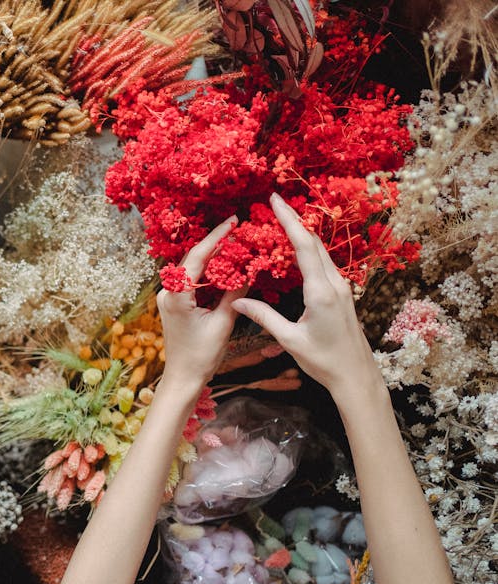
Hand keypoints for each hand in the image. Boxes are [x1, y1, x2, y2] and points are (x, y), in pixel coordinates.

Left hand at [157, 216, 244, 390]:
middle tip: (239, 230)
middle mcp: (167, 292)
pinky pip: (191, 281)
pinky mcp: (173, 304)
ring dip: (213, 257)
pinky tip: (225, 267)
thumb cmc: (201, 355)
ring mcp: (168, 297)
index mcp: (176, 295)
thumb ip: (235, 294)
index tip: (233, 221)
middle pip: (193, 259)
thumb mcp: (223, 323)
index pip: (197, 256)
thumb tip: (250, 270)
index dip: (216, 236)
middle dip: (216, 244)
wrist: (183, 378)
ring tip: (235, 244)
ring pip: (192, 269)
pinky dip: (208, 272)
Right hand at [230, 194, 381, 401]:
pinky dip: (308, 250)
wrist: (356, 375)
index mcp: (321, 292)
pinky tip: (297, 248)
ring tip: (283, 219)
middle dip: (294, 219)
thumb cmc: (323, 361)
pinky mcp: (341, 294)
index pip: (304, 246)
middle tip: (275, 203)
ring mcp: (341, 287)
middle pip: (314, 242)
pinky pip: (323, 264)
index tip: (276, 200)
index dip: (289, 220)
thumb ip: (264, 317)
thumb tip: (237, 303)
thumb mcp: (289, 339)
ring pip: (320, 251)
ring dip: (302, 233)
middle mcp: (334, 284)